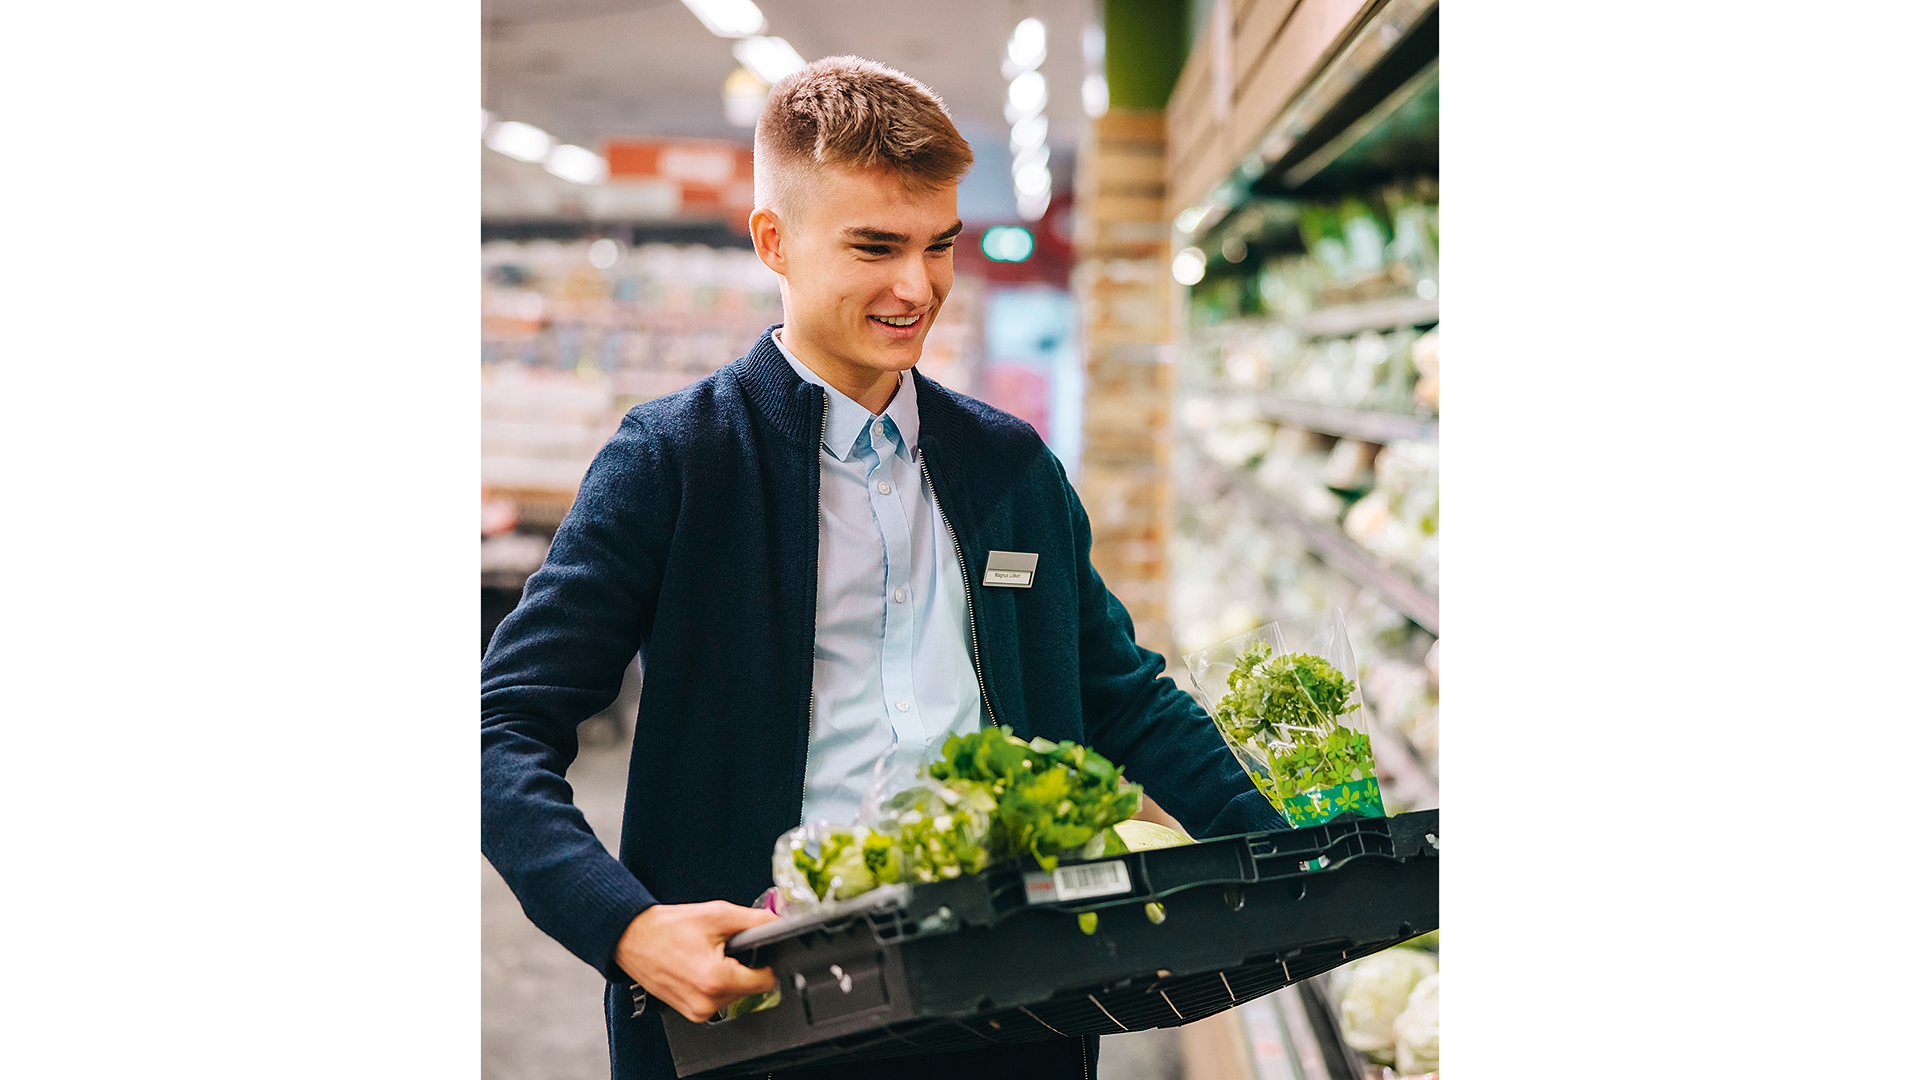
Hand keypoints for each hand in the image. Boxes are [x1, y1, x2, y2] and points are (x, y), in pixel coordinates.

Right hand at [614, 900, 780, 1021]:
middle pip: (750, 988)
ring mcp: (697, 1011)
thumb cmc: (666, 928)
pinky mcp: (690, 1013)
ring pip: (735, 995)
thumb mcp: (717, 914)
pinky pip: (717, 1000)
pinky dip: (714, 984)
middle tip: (722, 948)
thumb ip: (755, 920)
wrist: (632, 939)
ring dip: (728, 976)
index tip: (757, 950)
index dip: (765, 961)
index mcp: (717, 979)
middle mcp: (707, 1002)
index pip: (766, 981)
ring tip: (707, 956)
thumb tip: (779, 922)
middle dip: (743, 966)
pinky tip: (699, 967)